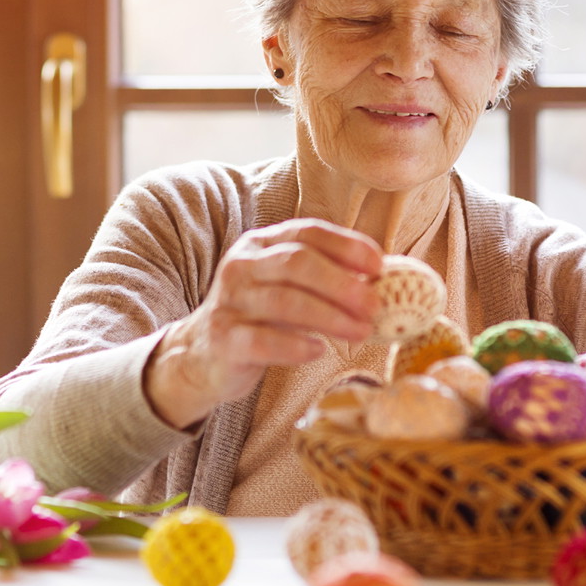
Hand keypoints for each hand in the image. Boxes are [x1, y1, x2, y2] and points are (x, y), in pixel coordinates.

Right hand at [144, 218, 382, 429]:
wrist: (202, 353)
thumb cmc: (259, 317)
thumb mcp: (285, 286)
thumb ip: (324, 277)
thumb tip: (383, 279)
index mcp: (261, 244)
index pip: (308, 232)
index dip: (346, 245)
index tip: (379, 265)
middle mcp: (242, 264)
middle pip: (297, 263)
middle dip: (342, 283)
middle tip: (375, 305)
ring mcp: (229, 301)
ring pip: (285, 301)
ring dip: (330, 317)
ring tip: (361, 332)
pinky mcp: (222, 338)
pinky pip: (262, 340)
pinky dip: (295, 345)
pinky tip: (318, 350)